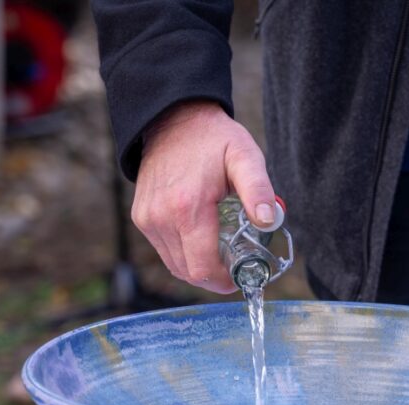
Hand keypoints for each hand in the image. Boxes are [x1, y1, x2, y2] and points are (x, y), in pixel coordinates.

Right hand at [133, 100, 276, 293]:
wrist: (173, 118)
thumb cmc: (214, 139)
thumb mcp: (244, 157)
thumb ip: (258, 189)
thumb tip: (268, 221)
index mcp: (188, 208)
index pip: (202, 268)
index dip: (223, 281)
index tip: (239, 276)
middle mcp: (161, 218)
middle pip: (188, 272)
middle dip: (213, 276)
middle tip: (233, 264)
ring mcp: (147, 219)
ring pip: (174, 264)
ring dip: (197, 265)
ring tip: (218, 250)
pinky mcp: (141, 217)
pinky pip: (164, 250)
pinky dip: (183, 253)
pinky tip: (200, 237)